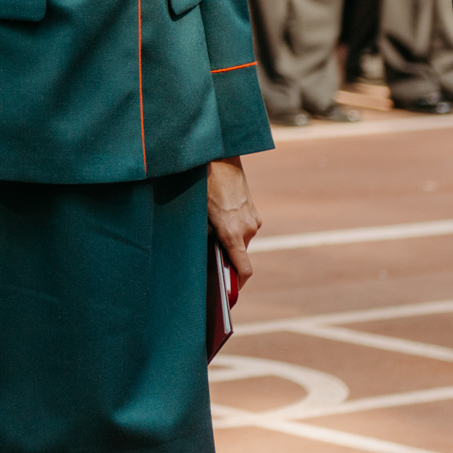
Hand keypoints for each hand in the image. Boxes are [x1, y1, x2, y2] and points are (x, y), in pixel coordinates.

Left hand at [206, 158, 262, 294]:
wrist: (220, 158)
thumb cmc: (203, 188)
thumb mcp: (198, 216)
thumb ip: (206, 238)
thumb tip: (209, 257)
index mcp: (232, 234)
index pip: (243, 270)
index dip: (238, 285)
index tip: (231, 295)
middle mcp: (247, 229)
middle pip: (239, 255)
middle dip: (226, 259)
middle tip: (209, 260)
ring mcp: (253, 220)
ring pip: (240, 241)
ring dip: (228, 242)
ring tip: (210, 232)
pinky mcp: (253, 211)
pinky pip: (243, 228)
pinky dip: (233, 229)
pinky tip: (218, 218)